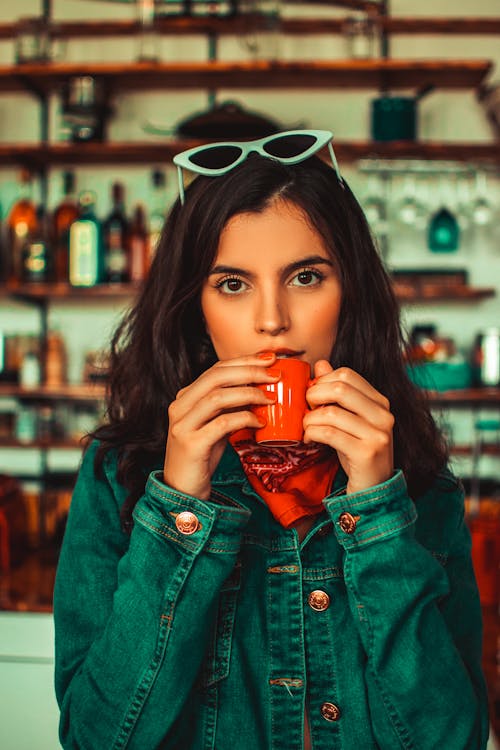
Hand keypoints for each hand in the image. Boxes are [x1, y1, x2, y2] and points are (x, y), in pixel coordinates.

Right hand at [164, 354, 278, 499]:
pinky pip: (222, 424)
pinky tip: (260, 422)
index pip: (216, 369)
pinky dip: (244, 419)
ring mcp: (183, 425)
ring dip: (250, 394)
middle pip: (217, 377)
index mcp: (185, 397)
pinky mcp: (191, 444)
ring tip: (271, 399)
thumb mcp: (216, 425)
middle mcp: (180, 407)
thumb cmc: (202, 456)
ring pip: (218, 397)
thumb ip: (231, 407)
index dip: (244, 361)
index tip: (269, 359)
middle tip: (275, 375)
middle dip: (249, 372)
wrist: (182, 490)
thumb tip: (259, 388)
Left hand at [304, 361, 393, 494]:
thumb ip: (337, 392)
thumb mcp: (349, 419)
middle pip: (339, 388)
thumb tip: (321, 364)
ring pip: (331, 413)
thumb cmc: (357, 452)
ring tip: (306, 428)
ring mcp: (377, 434)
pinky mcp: (366, 452)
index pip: (347, 374)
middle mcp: (384, 415)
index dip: (322, 381)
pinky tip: (309, 439)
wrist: (373, 489)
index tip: (313, 396)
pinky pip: (328, 434)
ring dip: (310, 420)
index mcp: (380, 402)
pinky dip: (311, 434)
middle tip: (306, 409)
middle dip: (314, 396)